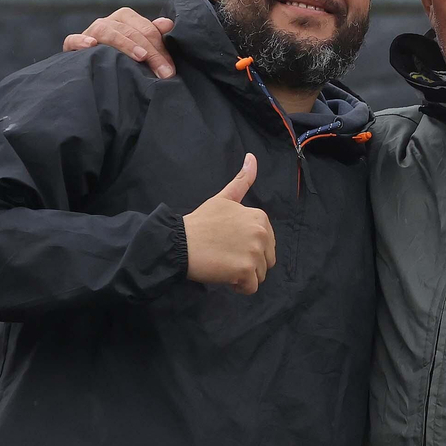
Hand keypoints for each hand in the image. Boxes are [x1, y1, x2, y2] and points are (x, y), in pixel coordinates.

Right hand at [64, 9, 176, 78]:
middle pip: (130, 31)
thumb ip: (154, 35)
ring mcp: (90, 32)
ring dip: (123, 43)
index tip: (169, 70)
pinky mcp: (72, 45)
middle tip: (162, 72)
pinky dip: (80, 40)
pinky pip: (72, 40)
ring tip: (139, 56)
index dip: (160, 49)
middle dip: (150, 51)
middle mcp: (108, 22)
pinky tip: (91, 45)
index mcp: (125, 19)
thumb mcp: (142, 46)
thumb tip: (168, 24)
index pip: (145, 28)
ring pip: (105, 31)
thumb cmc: (122, 57)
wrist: (93, 68)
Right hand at [183, 154, 275, 293]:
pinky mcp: (245, 270)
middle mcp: (261, 233)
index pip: (267, 244)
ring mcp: (254, 252)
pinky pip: (251, 288)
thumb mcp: (223, 198)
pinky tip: (224, 276)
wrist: (178, 242)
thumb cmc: (200, 222)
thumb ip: (242, 181)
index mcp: (260, 217)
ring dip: (243, 276)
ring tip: (223, 265)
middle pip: (266, 260)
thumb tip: (252, 157)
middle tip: (225, 255)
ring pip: (260, 275)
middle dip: (249, 262)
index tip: (228, 243)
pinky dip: (239, 287)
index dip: (248, 247)